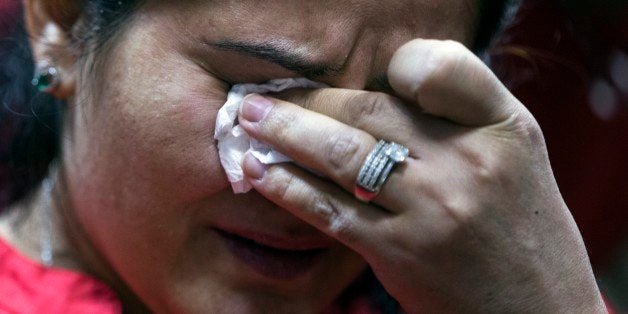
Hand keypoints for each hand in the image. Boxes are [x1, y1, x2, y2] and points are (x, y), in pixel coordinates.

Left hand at [237, 39, 605, 312]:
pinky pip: (331, 210)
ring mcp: (433, 208)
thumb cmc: (522, 229)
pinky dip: (289, 188)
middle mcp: (468, 162)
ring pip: (342, 154)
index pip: (437, 67)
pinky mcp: (401, 253)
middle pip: (370, 110)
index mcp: (503, 126)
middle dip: (307, 100)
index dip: (388, 65)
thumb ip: (461, 115)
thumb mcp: (515, 155)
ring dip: (284, 134)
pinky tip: (261, 174)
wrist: (537, 310)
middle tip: (261, 97)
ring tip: (247, 121)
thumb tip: (382, 89)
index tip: (349, 80)